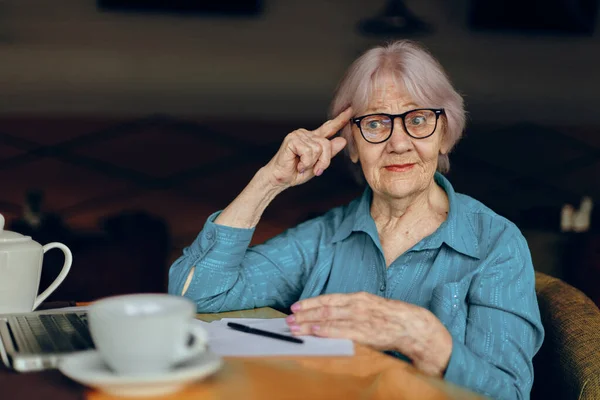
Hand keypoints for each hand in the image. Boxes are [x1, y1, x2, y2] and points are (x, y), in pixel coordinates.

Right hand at [264, 107, 352, 187]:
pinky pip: (308, 151)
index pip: (329, 128)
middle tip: (315, 170)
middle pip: (326, 144)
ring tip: (302, 166)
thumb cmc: (296, 172)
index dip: (340, 120)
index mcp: (313, 139)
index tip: (350, 110)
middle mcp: (306, 134)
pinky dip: (305, 162)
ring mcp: (299, 135)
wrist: (280, 178)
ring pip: (318, 149)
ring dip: (312, 163)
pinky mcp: (292, 139)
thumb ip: (329, 153)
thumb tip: (342, 140)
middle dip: (324, 161)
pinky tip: (298, 164)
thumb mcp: (318, 164)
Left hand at [286, 292, 452, 376]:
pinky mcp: (366, 332)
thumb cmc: (390, 317)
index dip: (310, 302)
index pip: (328, 298)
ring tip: (295, 327)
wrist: (412, 325)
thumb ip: (351, 309)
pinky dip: (327, 330)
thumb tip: (331, 314)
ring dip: (309, 323)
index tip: (295, 306)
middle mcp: (357, 305)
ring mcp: (360, 318)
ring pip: (329, 319)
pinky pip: (342, 331)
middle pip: (325, 308)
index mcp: (357, 297)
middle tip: (288, 318)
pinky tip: (315, 332)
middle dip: (304, 314)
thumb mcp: (369, 306)